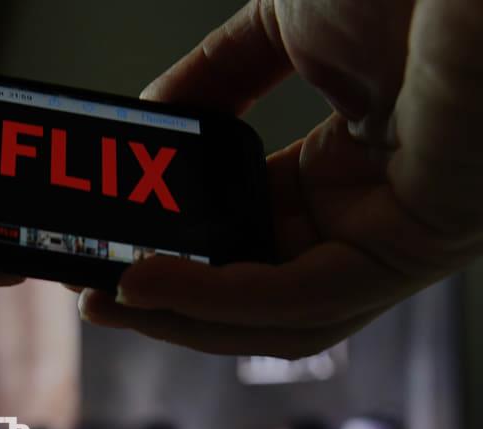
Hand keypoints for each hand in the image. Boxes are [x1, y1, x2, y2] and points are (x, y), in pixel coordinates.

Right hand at [79, 0, 482, 357]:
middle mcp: (369, 216)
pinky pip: (304, 299)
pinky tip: (149, 283)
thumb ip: (213, 79)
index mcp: (343, 171)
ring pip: (279, 317)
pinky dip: (219, 300)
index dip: (177, 253)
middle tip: (94, 293)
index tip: (112, 250)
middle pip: (258, 293)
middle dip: (169, 303)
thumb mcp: (281, 29)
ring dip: (183, 318)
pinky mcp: (414, 247)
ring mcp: (395, 238)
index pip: (248, 239)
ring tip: (111, 301)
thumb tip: (148, 118)